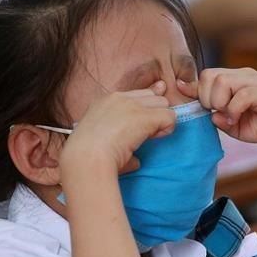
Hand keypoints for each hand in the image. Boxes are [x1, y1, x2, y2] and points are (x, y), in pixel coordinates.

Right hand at [60, 82, 174, 177]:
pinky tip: (155, 139)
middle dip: (153, 113)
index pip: (135, 96)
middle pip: (151, 96)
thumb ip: (117, 141)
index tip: (138, 128)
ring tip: (149, 137)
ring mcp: (132, 105)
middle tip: (144, 135)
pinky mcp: (145, 116)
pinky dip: (167, 129)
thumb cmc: (87, 157)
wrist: (86, 158)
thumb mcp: (98, 142)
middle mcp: (119, 98)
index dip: (142, 110)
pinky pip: (170, 117)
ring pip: (163, 103)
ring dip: (160, 120)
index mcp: (104, 101)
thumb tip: (136, 160)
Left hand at [177, 68, 256, 156]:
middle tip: (219, 113)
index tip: (204, 110)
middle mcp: (243, 75)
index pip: (206, 76)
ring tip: (230, 117)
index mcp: (234, 79)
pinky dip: (234, 110)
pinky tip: (237, 120)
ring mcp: (254, 81)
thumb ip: (219, 118)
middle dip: (207, 98)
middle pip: (209, 75)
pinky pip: (241, 95)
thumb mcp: (234, 125)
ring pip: (222, 81)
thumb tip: (208, 113)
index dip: (198, 93)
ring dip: (220, 103)